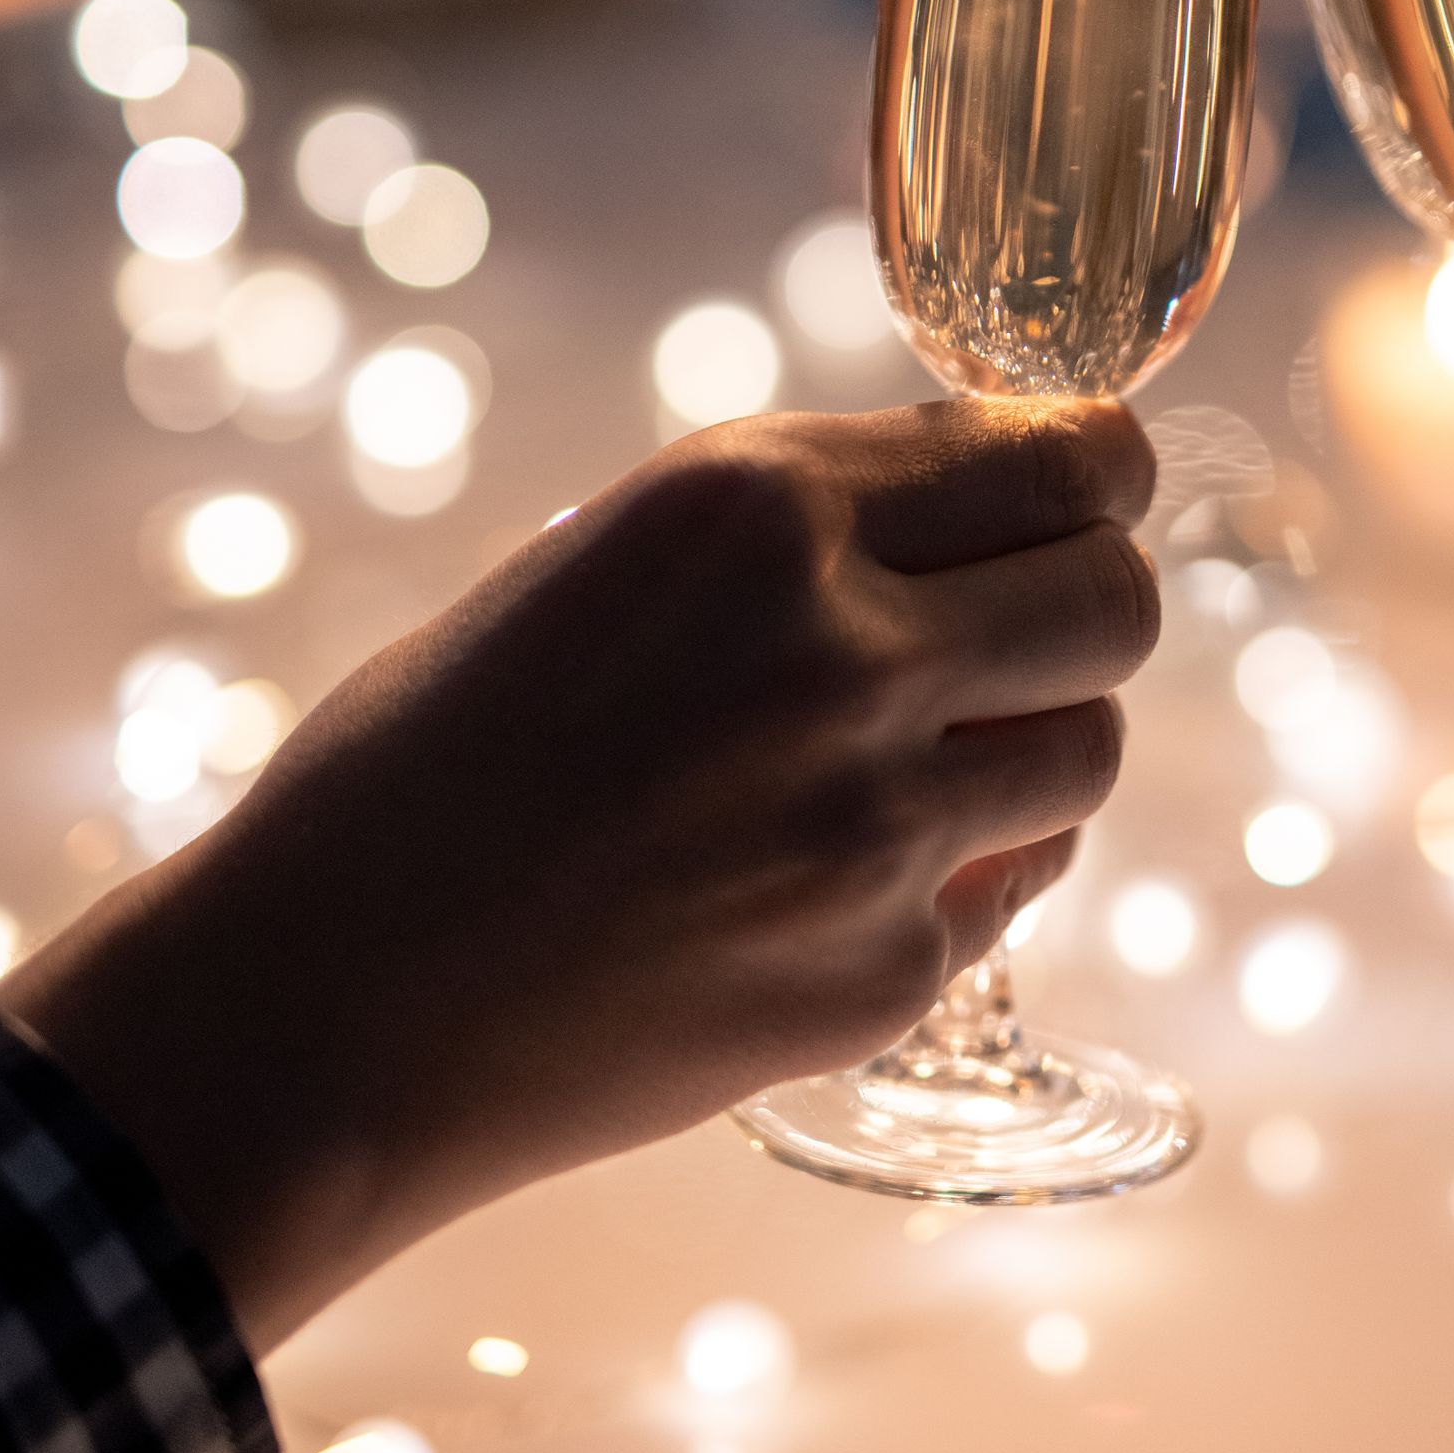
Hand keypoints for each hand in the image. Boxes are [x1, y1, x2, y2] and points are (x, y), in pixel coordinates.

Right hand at [9, 399, 1158, 1345]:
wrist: (334, 1002)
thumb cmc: (439, 759)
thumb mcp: (607, 560)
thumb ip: (801, 528)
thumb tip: (991, 499)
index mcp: (758, 507)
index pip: (1063, 450)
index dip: (1092, 474)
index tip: (1080, 492)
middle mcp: (845, 649)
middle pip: (1119, 598)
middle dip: (1088, 601)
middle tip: (1019, 629)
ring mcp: (881, 825)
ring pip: (1093, 747)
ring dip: (1034, 741)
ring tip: (913, 759)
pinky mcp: (891, 972)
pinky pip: (1015, 886)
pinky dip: (960, 872)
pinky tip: (840, 875)